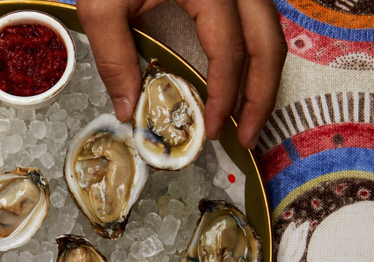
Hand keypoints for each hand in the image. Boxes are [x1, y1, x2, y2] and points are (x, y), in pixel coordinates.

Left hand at [77, 0, 286, 148]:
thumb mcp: (102, 3)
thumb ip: (114, 57)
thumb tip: (129, 109)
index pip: (229, 51)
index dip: (224, 95)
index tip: (213, 130)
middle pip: (269, 42)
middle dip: (262, 94)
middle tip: (247, 135)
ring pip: (271, 30)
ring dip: (263, 76)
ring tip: (248, 115)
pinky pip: (256, 20)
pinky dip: (253, 54)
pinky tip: (239, 79)